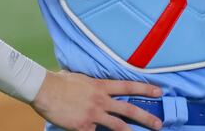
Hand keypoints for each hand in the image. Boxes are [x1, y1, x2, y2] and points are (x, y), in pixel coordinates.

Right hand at [30, 70, 163, 130]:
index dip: (146, 89)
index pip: (128, 87)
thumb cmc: (59, 82)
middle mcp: (101, 100)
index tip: (159, 92)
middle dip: (146, 117)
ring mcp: (93, 115)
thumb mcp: (80, 78)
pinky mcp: (83, 127)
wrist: (44, 90)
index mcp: (101, 86)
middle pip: (128, 110)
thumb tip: (91, 85)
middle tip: (159, 123)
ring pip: (117, 126)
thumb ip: (90, 84)